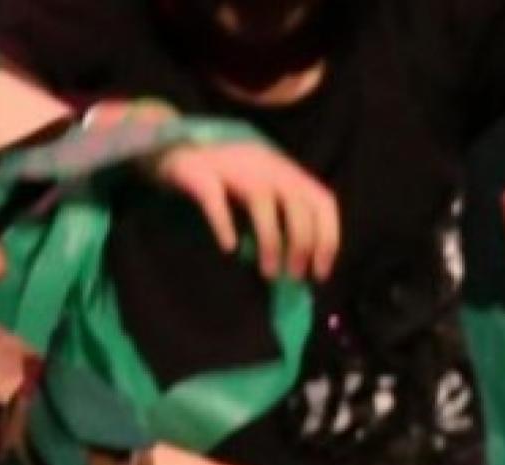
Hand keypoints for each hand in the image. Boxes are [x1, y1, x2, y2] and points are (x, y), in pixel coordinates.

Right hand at [156, 142, 341, 281]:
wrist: (176, 148)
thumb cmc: (227, 181)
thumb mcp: (264, 194)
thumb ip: (282, 220)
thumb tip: (299, 266)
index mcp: (287, 172)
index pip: (322, 201)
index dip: (327, 238)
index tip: (319, 273)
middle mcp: (266, 165)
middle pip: (296, 203)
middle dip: (301, 244)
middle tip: (293, 276)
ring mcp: (233, 166)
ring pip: (262, 201)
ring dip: (271, 240)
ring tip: (269, 272)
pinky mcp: (199, 172)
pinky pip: (214, 198)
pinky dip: (224, 223)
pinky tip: (229, 247)